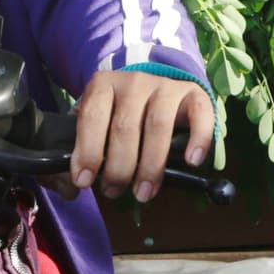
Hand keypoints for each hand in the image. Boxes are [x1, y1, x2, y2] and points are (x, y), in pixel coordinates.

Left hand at [69, 70, 215, 202]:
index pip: (92, 116)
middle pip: (125, 126)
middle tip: (114, 191)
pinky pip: (200, 113)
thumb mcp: (96, 123)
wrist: (153, 89)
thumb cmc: (119, 114)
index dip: (88, 151)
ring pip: (158, 125)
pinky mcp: (193, 93)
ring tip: (143, 193)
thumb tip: (73, 184)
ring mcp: (165, 86)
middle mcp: (134, 81)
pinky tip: (191, 162)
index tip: (85, 181)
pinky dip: (198, 138)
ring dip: (150, 165)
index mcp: (103, 84)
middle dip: (118, 167)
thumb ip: (83, 149)